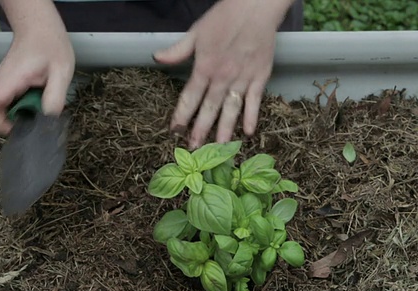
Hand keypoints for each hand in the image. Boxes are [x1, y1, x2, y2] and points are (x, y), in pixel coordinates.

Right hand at [0, 1, 73, 134]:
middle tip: (37, 121)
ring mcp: (3, 83)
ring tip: (41, 109)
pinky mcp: (8, 84)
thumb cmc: (51, 47)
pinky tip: (39, 100)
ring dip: (21, 113)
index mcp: (11, 81)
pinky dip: (23, 105)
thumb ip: (55, 97)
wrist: (41, 29)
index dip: (1, 124)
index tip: (21, 128)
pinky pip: (10, 101)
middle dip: (14, 122)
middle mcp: (1, 83)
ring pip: (3, 107)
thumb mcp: (61, 73)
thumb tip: (49, 119)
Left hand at [154, 0, 293, 148]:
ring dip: (225, 130)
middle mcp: (223, 77)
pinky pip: (255, 102)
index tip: (175, 130)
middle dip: (201, 130)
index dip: (182, 115)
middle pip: (210, 109)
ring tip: (220, 148)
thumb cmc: (224, 17)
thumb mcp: (196, 32)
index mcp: (205, 67)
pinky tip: (248, 133)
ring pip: (232, 109)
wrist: (254, 8)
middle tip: (195, 149)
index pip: (190, 96)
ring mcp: (243, 79)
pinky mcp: (260, 77)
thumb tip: (157, 58)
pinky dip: (252, 117)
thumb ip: (178, 50)